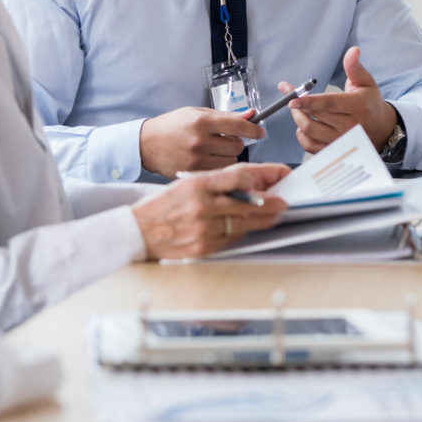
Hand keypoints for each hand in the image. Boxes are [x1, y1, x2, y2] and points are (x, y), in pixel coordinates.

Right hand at [131, 163, 289, 259]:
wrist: (137, 231)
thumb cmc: (162, 205)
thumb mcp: (187, 183)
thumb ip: (218, 182)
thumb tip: (250, 182)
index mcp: (198, 184)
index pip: (240, 176)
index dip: (265, 174)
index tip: (280, 174)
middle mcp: (202, 205)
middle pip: (248, 203)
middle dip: (271, 202)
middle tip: (284, 201)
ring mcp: (204, 228)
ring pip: (244, 223)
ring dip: (263, 220)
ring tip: (273, 215)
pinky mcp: (203, 247)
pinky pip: (232, 239)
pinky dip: (242, 233)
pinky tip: (247, 228)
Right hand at [138, 106, 264, 177]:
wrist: (146, 144)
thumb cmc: (172, 126)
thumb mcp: (197, 113)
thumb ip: (225, 115)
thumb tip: (251, 115)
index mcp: (201, 121)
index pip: (238, 125)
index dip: (254, 129)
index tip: (260, 132)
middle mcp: (200, 141)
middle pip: (238, 146)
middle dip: (236, 142)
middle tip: (225, 139)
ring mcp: (196, 159)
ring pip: (231, 161)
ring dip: (229, 156)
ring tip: (214, 150)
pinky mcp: (193, 173)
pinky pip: (220, 172)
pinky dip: (219, 166)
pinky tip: (208, 160)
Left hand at [281, 46, 397, 153]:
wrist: (381, 130)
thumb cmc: (370, 102)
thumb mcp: (366, 82)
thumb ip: (355, 67)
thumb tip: (353, 50)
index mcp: (357, 107)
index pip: (328, 104)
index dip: (308, 102)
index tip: (293, 99)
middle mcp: (350, 126)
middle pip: (315, 117)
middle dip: (298, 107)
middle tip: (291, 98)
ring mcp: (341, 141)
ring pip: (310, 131)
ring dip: (298, 120)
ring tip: (298, 110)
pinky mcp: (334, 150)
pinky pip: (310, 145)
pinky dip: (302, 135)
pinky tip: (304, 126)